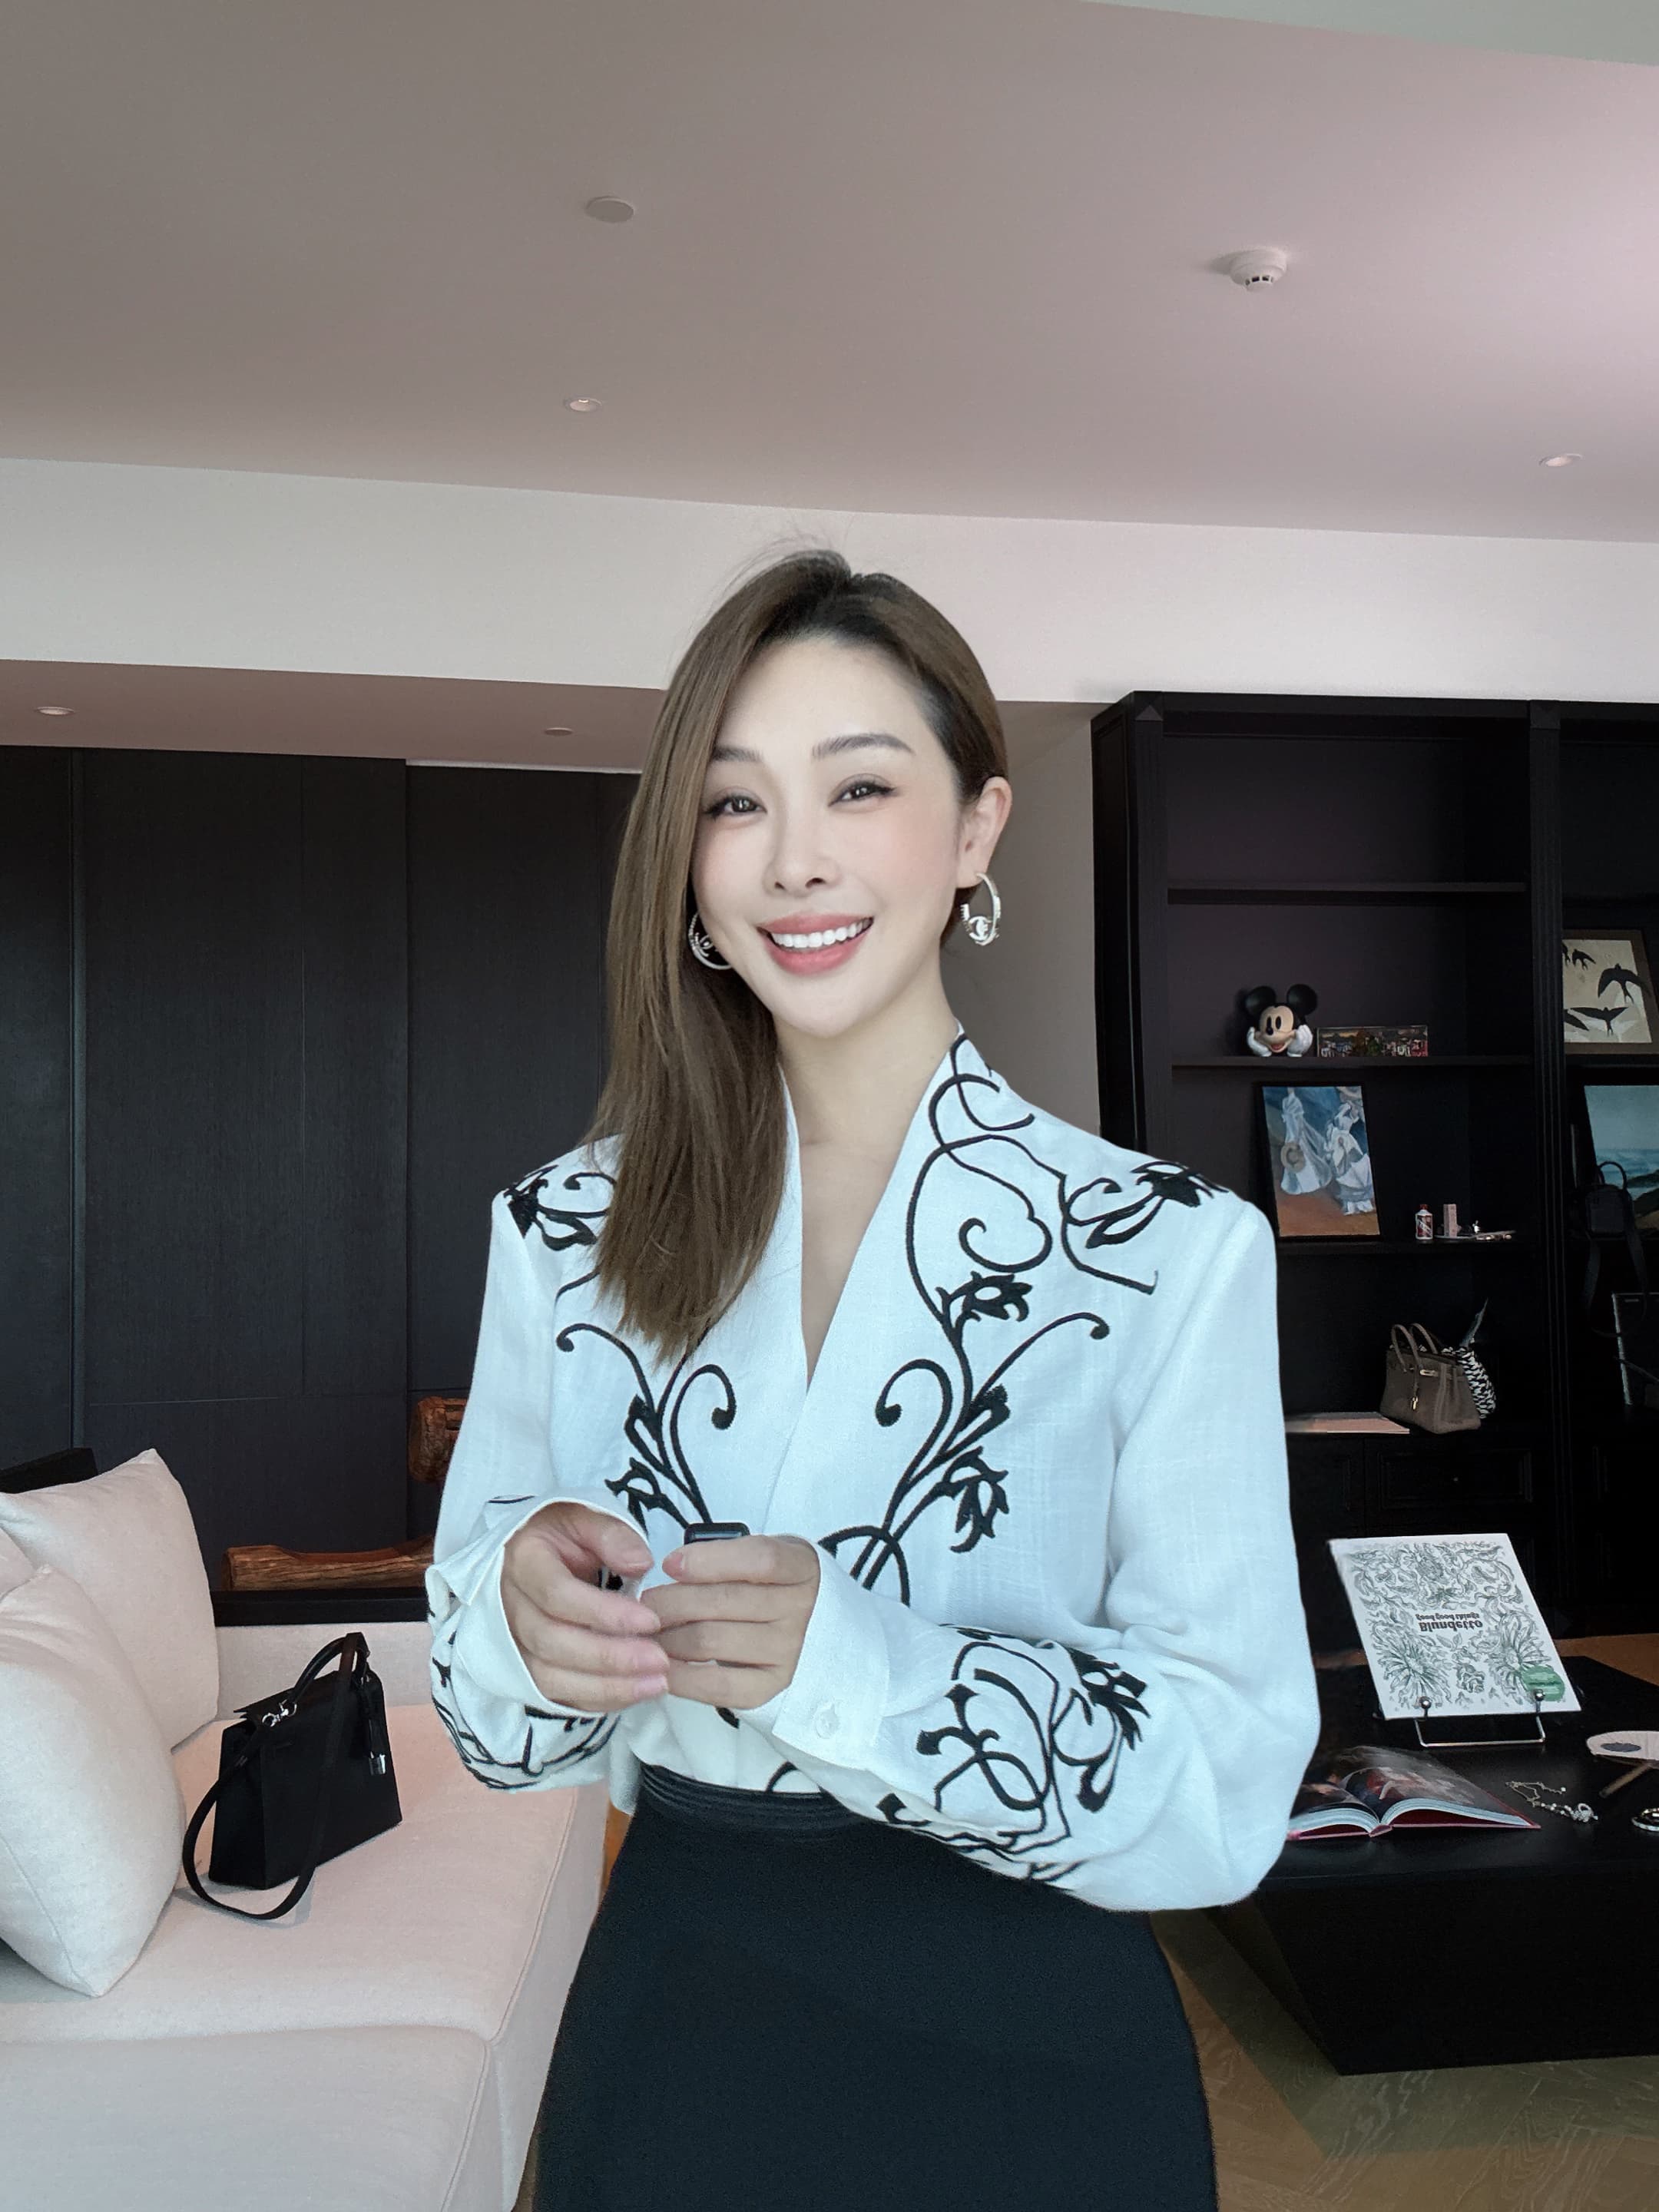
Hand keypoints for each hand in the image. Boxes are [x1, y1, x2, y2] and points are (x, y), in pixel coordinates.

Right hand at [500, 1502, 666, 1711]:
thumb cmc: (563, 1532)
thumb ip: (613, 1535)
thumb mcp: (586, 1515)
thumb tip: (640, 1564)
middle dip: (610, 1657)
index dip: (605, 1613)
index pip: (558, 1595)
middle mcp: (507, 1606)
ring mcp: (511, 1642)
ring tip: (656, 1684)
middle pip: (552, 1642)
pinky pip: (555, 1695)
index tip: (651, 1620)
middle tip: (660, 1660)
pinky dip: (595, 1699)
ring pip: (549, 1677)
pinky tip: (634, 1693)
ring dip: (605, 1687)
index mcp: (522, 1561)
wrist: (531, 1550)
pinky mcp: (523, 1667)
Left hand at [640, 1534, 820, 1709]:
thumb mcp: (760, 1556)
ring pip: (709, 1641)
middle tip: (644, 1603)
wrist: (806, 1630)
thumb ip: (725, 1555)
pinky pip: (716, 1685)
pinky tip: (663, 1662)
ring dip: (666, 1637)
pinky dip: (681, 1675)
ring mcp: (787, 1651)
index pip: (759, 1559)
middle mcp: (800, 1609)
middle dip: (669, 1601)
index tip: (670, 1564)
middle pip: (722, 1602)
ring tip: (648, 1631)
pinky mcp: (769, 1686)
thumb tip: (672, 1568)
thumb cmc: (768, 1585)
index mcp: (800, 1566)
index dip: (709, 1560)